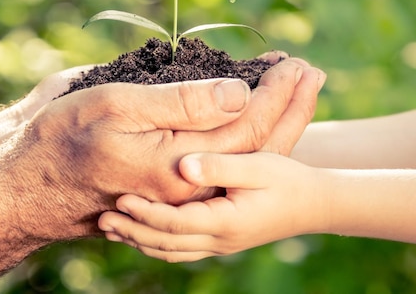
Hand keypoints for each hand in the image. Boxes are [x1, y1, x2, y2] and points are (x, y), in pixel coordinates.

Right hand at [0, 58, 314, 241]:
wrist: (29, 182)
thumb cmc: (65, 138)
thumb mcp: (119, 108)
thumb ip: (182, 104)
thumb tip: (240, 94)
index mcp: (181, 166)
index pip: (249, 129)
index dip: (277, 94)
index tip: (296, 63)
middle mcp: (190, 184)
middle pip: (258, 146)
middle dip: (289, 106)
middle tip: (311, 71)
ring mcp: (181, 185)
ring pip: (244, 155)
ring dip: (276, 119)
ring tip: (295, 88)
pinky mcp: (170, 178)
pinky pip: (224, 157)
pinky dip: (248, 131)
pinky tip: (254, 113)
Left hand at [98, 151, 325, 261]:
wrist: (313, 203)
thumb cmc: (287, 180)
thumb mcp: (256, 166)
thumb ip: (219, 166)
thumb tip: (183, 168)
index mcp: (225, 223)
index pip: (174, 224)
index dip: (145, 214)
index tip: (119, 200)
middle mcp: (219, 240)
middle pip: (166, 243)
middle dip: (133, 231)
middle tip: (102, 218)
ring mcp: (220, 243)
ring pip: (171, 249)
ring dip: (141, 238)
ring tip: (113, 227)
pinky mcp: (221, 238)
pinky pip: (182, 247)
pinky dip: (158, 240)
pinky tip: (144, 229)